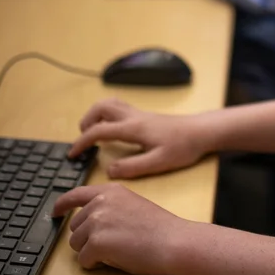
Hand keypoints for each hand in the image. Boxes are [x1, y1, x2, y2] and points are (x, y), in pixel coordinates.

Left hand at [53, 183, 182, 274]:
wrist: (174, 241)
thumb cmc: (159, 229)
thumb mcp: (132, 205)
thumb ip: (110, 206)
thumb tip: (89, 222)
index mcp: (110, 191)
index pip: (75, 194)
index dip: (62, 205)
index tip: (55, 212)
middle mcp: (100, 202)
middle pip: (75, 227)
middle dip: (87, 239)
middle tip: (111, 245)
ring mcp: (97, 221)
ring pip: (76, 245)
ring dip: (90, 252)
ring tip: (116, 251)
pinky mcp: (97, 242)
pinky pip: (84, 260)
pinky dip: (95, 265)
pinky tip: (115, 260)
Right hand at [69, 98, 209, 177]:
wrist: (202, 132)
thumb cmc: (183, 147)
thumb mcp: (158, 163)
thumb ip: (133, 167)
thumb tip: (110, 171)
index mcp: (134, 128)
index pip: (99, 130)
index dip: (82, 142)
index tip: (72, 154)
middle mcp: (134, 116)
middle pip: (101, 107)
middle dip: (86, 121)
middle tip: (83, 139)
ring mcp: (140, 113)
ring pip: (110, 103)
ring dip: (96, 114)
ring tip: (93, 132)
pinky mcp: (146, 116)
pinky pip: (120, 107)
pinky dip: (108, 114)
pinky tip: (113, 129)